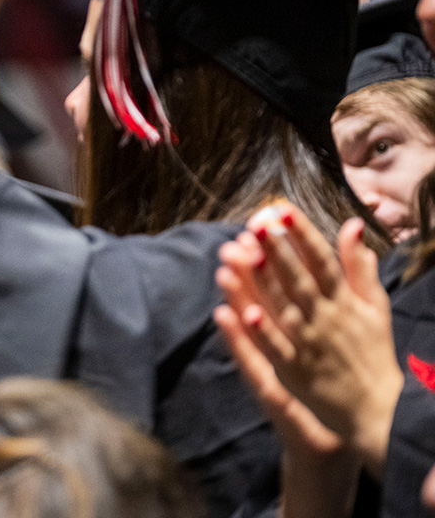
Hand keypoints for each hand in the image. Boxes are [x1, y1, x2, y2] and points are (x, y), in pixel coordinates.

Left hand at [216, 204, 401, 477]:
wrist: (377, 408)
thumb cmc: (372, 351)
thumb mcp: (374, 307)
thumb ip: (359, 266)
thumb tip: (351, 225)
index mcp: (344, 302)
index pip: (322, 261)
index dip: (302, 235)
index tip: (282, 210)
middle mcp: (326, 319)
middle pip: (299, 280)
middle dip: (278, 252)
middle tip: (256, 224)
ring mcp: (309, 344)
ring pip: (282, 309)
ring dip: (261, 283)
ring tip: (241, 256)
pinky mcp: (295, 370)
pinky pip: (275, 349)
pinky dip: (261, 332)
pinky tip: (242, 313)